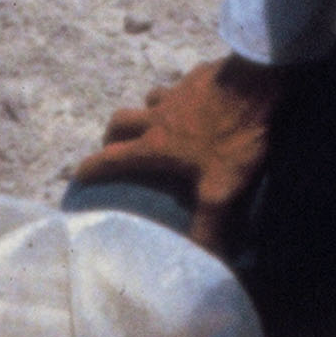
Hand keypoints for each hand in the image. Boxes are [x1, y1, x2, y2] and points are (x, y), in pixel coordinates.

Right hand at [66, 55, 289, 249]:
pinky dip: (178, 96)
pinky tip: (194, 102)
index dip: (92, 168)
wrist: (257, 81)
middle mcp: (158, 118)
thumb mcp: (222, 189)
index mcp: (155, 146)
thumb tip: (204, 259)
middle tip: (113, 146)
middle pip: (120, 121)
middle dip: (111, 135)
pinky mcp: (197, 78)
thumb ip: (209, 224)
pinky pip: (179, 86)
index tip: (78, 175)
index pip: (112, 158)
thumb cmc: (234, 136)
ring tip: (154, 124)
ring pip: (148, 101)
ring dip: (145, 113)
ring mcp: (176, 93)